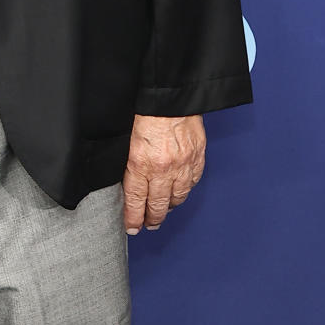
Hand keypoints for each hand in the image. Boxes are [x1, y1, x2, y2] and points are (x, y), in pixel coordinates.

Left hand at [122, 116, 205, 233]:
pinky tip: (180, 192)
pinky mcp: (197, 158)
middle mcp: (163, 169)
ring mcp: (183, 165)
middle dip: (152, 218)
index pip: (136, 201)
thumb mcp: (127, 142)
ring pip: (177, 197)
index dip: (134, 218)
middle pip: (158, 205)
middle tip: (149, 225)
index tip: (132, 227)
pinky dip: (186, 190)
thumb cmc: (146, 114)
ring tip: (163, 211)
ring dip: (169, 207)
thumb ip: (129, 165)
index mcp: (141, 164)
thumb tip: (128, 184)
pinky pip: (193, 182)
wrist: (170, 98)